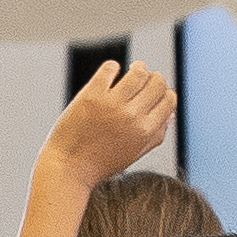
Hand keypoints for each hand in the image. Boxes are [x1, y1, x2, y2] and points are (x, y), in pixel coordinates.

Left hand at [43, 54, 174, 185]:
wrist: (67, 169)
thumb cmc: (98, 163)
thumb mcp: (133, 153)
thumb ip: (155, 135)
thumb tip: (169, 115)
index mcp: (145, 131)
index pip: (169, 100)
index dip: (163, 93)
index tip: (152, 92)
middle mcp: (132, 116)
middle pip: (157, 83)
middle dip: (153, 78)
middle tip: (142, 78)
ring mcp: (112, 104)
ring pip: (139, 72)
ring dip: (138, 67)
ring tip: (130, 69)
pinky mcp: (91, 96)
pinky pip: (110, 68)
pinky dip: (113, 67)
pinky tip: (110, 73)